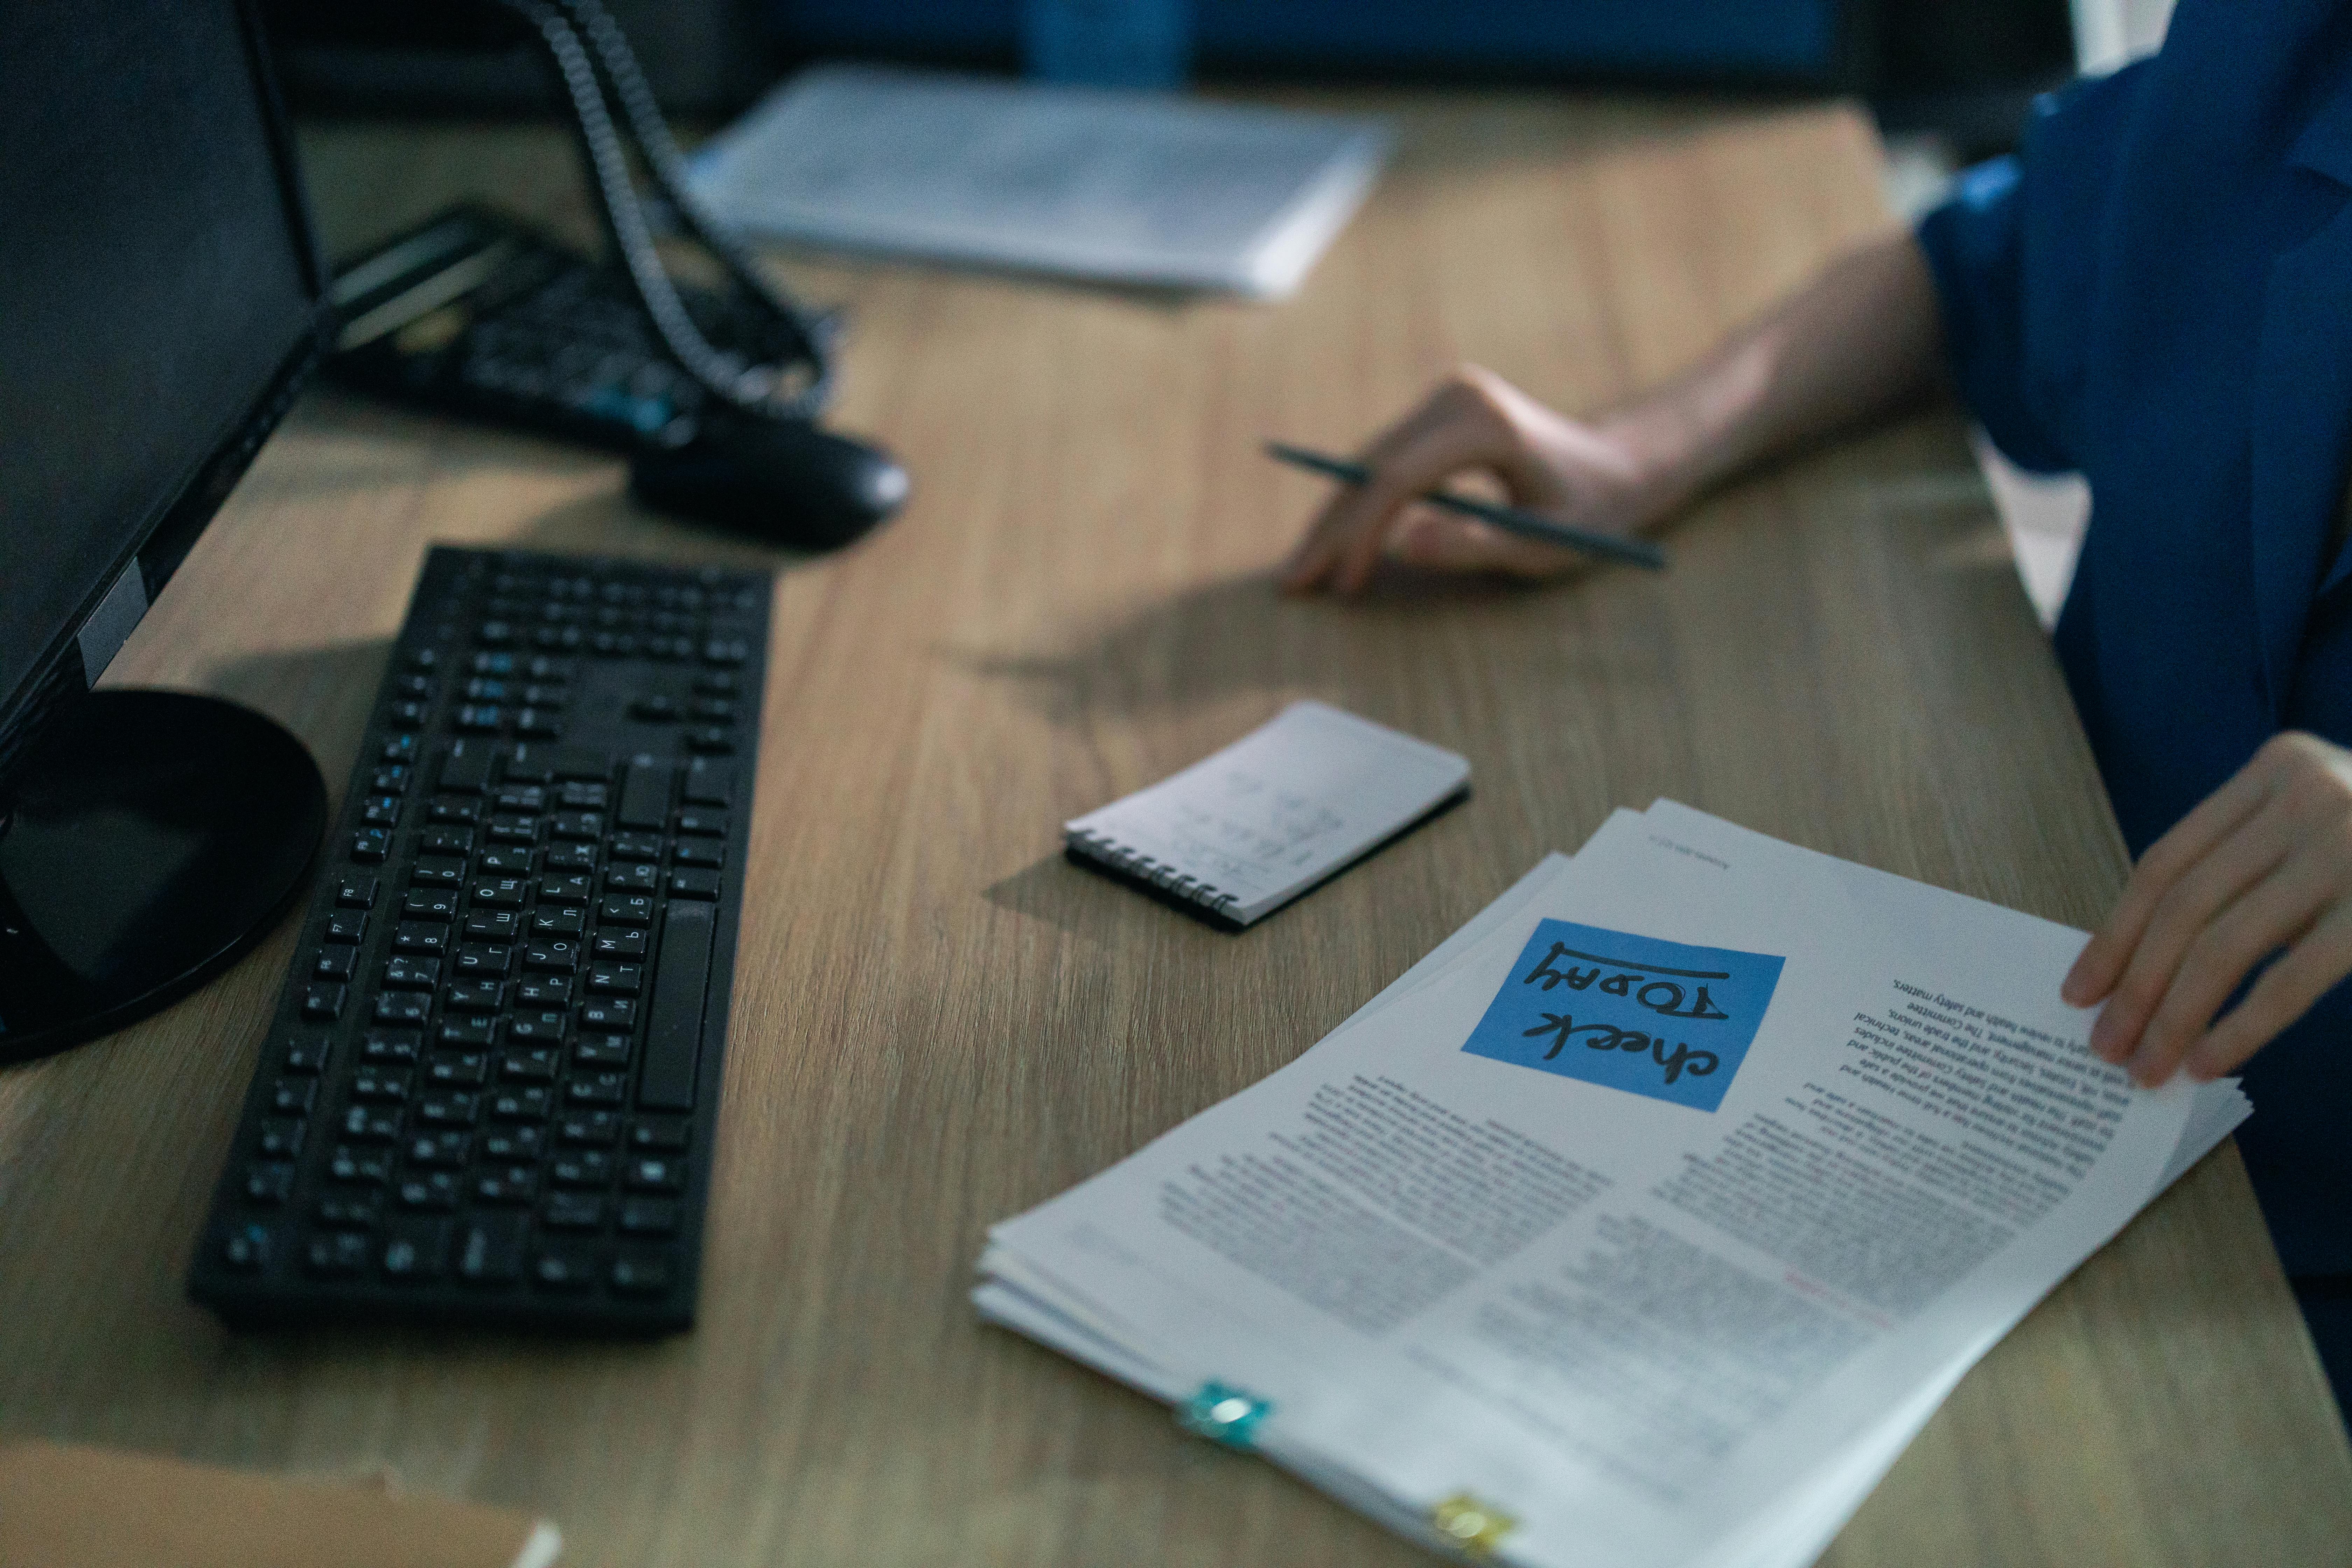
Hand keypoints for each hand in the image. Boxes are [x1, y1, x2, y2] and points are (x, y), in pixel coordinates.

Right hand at [1278, 366, 1660, 594]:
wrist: (1618, 467)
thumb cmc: (1590, 513)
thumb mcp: (1544, 543)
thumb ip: (1478, 545)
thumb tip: (1406, 544)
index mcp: (1483, 422)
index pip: (1397, 479)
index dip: (1363, 535)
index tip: (1344, 587)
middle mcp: (1456, 396)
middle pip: (1371, 467)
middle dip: (1331, 529)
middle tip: (1292, 584)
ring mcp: (1445, 398)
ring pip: (1369, 463)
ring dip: (1334, 518)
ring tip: (1299, 571)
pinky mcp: (1439, 412)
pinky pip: (1384, 461)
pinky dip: (1356, 504)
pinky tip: (1330, 542)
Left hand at [2062, 732, 2351, 1084]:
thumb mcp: (2316, 822)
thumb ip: (2245, 867)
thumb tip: (2147, 961)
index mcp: (2277, 769)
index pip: (2166, 863)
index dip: (2115, 932)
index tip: (2080, 989)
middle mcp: (2309, 797)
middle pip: (2185, 907)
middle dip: (2135, 985)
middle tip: (2105, 1046)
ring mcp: (2350, 849)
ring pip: (2226, 945)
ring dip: (2175, 1014)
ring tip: (2145, 1065)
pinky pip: (2293, 977)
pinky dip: (2240, 1025)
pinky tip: (2207, 1062)